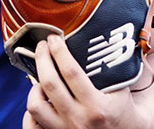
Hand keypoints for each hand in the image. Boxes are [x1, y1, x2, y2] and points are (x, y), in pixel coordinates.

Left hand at [23, 34, 150, 128]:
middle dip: (42, 58)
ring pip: (36, 105)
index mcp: (97, 107)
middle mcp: (79, 120)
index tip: (53, 38)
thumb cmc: (122, 110)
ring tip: (42, 77)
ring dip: (35, 86)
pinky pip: (32, 124)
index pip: (71, 72)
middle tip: (42, 46)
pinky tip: (40, 98)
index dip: (58, 51)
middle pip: (49, 84)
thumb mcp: (122, 89)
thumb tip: (97, 34)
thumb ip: (109, 67)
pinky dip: (31, 110)